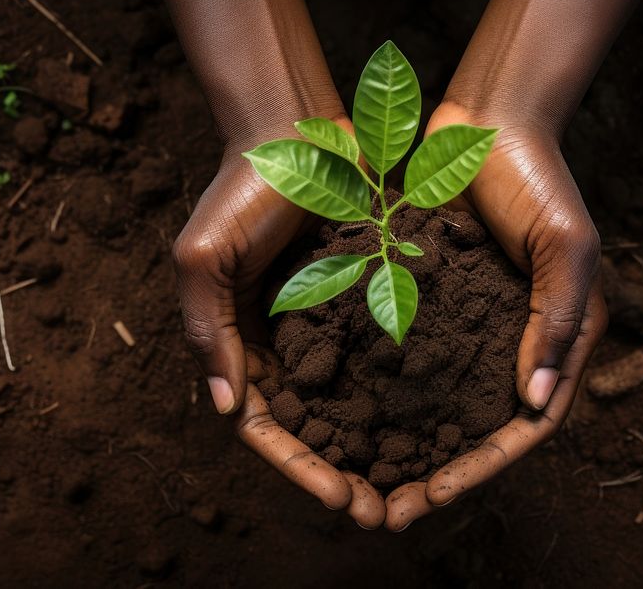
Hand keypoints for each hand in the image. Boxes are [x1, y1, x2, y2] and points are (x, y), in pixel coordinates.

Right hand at [172, 122, 385, 528]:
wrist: (297, 129)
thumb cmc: (240, 188)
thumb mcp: (203, 257)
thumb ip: (212, 330)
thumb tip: (229, 407)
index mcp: (240, 341)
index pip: (264, 424)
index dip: (298, 466)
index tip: (340, 496)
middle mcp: (284, 342)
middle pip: (311, 426)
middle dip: (342, 473)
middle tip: (382, 513)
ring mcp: (327, 324)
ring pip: (352, 401)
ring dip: (377, 445)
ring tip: (415, 484)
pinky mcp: (365, 299)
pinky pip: (386, 355)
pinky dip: (403, 392)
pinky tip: (439, 421)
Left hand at [384, 103, 608, 530]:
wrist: (487, 120)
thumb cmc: (537, 177)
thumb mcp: (566, 246)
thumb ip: (559, 320)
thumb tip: (533, 403)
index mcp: (558, 337)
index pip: (528, 426)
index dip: (484, 467)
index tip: (435, 495)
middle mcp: (514, 341)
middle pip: (478, 428)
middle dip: (437, 473)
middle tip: (388, 511)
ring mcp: (471, 325)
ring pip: (437, 402)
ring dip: (403, 443)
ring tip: (358, 477)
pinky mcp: (431, 302)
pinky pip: (406, 357)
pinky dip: (382, 390)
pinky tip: (341, 414)